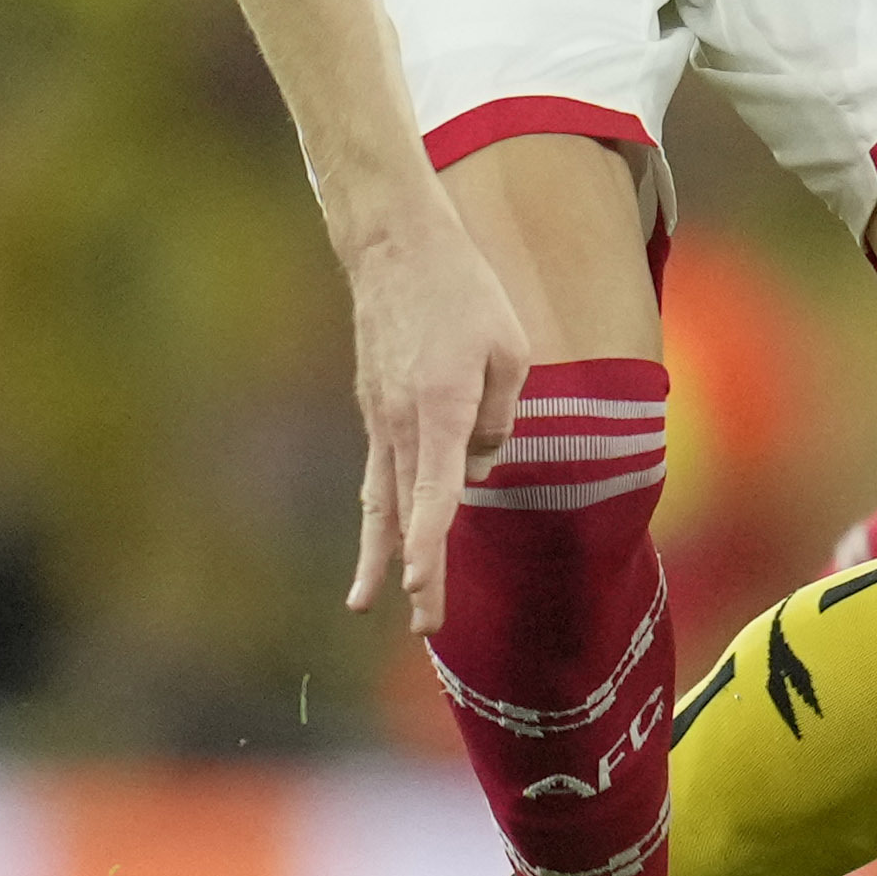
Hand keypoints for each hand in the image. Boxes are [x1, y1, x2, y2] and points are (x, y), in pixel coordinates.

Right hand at [339, 199, 531, 636]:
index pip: (434, 494)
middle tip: (419, 626)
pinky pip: (377, 468)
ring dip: (378, 553)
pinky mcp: (373, 407)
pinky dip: (376, 508)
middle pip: (403, 514)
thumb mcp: (511, 351)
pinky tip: (377, 533)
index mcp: (442, 410)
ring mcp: (380, 417)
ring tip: (366, 602)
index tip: (419, 587)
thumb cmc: (466, 294)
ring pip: (378, 499)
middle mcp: (403, 423)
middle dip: (411, 572)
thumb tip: (479, 467)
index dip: (428, 547)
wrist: (396, 248)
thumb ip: (500, 418)